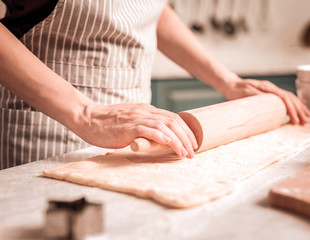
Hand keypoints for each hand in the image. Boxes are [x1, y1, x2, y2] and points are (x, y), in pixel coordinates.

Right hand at [74, 103, 197, 157]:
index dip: (186, 130)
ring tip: (185, 153)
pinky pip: (149, 130)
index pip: (173, 117)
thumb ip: (144, 125)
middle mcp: (145, 111)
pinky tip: (169, 143)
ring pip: (165, 126)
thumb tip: (159, 137)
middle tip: (194, 150)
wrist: (88, 118)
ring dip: (178, 140)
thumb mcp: (131, 120)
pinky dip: (161, 136)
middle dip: (187, 137)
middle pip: (173, 121)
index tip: (193, 142)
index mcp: (147, 110)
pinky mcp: (128, 126)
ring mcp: (137, 118)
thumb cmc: (108, 123)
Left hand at [218, 74, 309, 123]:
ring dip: (299, 107)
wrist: (231, 84)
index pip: (284, 98)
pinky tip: (300, 104)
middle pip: (290, 98)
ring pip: (289, 98)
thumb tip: (269, 101)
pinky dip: (294, 102)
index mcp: (267, 88)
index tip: (296, 119)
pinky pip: (285, 97)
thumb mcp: (245, 94)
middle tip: (305, 121)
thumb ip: (257, 97)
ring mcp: (271, 90)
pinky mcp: (269, 93)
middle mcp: (271, 88)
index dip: (291, 110)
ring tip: (306, 116)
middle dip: (299, 110)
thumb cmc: (236, 90)